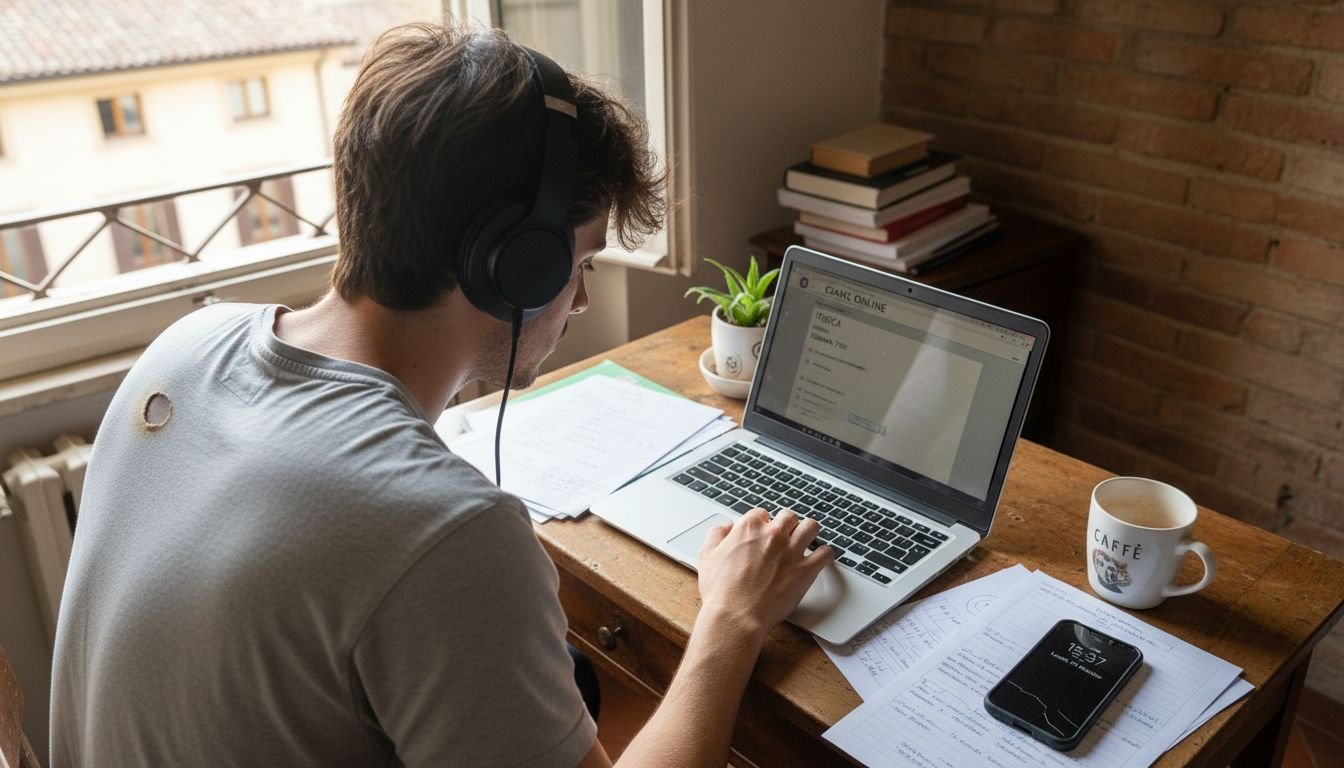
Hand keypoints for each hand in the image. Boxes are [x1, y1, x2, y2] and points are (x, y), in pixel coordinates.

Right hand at [695, 508, 834, 641]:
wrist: (736, 616)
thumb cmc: (720, 591)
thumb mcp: (707, 556)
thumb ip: (717, 535)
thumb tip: (726, 527)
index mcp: (749, 527)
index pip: (762, 513)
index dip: (762, 523)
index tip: (763, 532)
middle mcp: (773, 534)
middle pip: (788, 516)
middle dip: (786, 525)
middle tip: (785, 536)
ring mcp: (792, 550)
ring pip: (811, 527)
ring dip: (809, 531)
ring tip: (808, 538)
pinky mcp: (806, 570)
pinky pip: (826, 553)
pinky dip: (825, 554)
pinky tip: (821, 557)